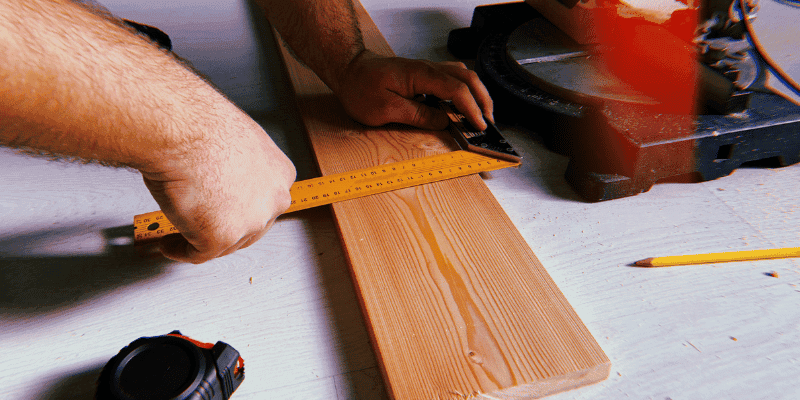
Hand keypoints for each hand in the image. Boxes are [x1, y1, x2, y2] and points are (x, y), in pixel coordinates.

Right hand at [139, 118, 295, 263]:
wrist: (180, 129)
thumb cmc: (201, 125)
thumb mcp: (236, 141)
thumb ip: (238, 166)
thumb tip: (224, 174)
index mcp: (280, 173)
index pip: (264, 201)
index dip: (240, 208)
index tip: (223, 210)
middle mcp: (273, 200)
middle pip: (249, 227)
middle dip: (224, 228)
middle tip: (199, 223)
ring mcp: (249, 222)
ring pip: (225, 244)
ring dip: (202, 238)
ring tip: (180, 230)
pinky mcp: (220, 238)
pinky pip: (196, 254)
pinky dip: (179, 251)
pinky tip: (169, 243)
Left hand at [334, 50, 493, 130]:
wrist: (348, 69)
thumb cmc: (361, 87)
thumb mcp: (385, 109)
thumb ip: (417, 115)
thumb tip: (443, 122)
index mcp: (421, 75)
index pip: (457, 90)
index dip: (472, 110)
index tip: (479, 127)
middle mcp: (428, 69)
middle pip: (468, 79)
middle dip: (483, 101)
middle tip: (488, 123)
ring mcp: (428, 70)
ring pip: (463, 77)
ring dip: (476, 95)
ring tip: (481, 116)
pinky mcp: (424, 76)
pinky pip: (452, 80)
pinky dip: (464, 92)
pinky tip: (462, 107)